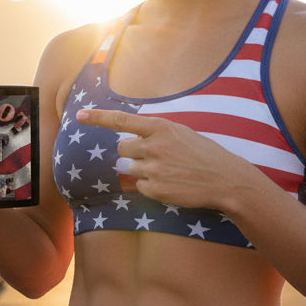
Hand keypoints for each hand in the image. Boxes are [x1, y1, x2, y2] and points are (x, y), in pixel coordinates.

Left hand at [76, 107, 245, 210]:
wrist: (225, 180)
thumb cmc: (204, 154)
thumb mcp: (181, 133)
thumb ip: (155, 134)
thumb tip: (130, 140)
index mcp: (161, 127)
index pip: (121, 120)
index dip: (97, 118)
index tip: (79, 115)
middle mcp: (154, 146)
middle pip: (121, 148)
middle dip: (131, 152)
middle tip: (153, 156)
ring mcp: (153, 169)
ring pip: (128, 168)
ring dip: (141, 170)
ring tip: (167, 171)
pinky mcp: (155, 189)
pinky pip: (139, 186)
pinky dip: (150, 186)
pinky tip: (170, 184)